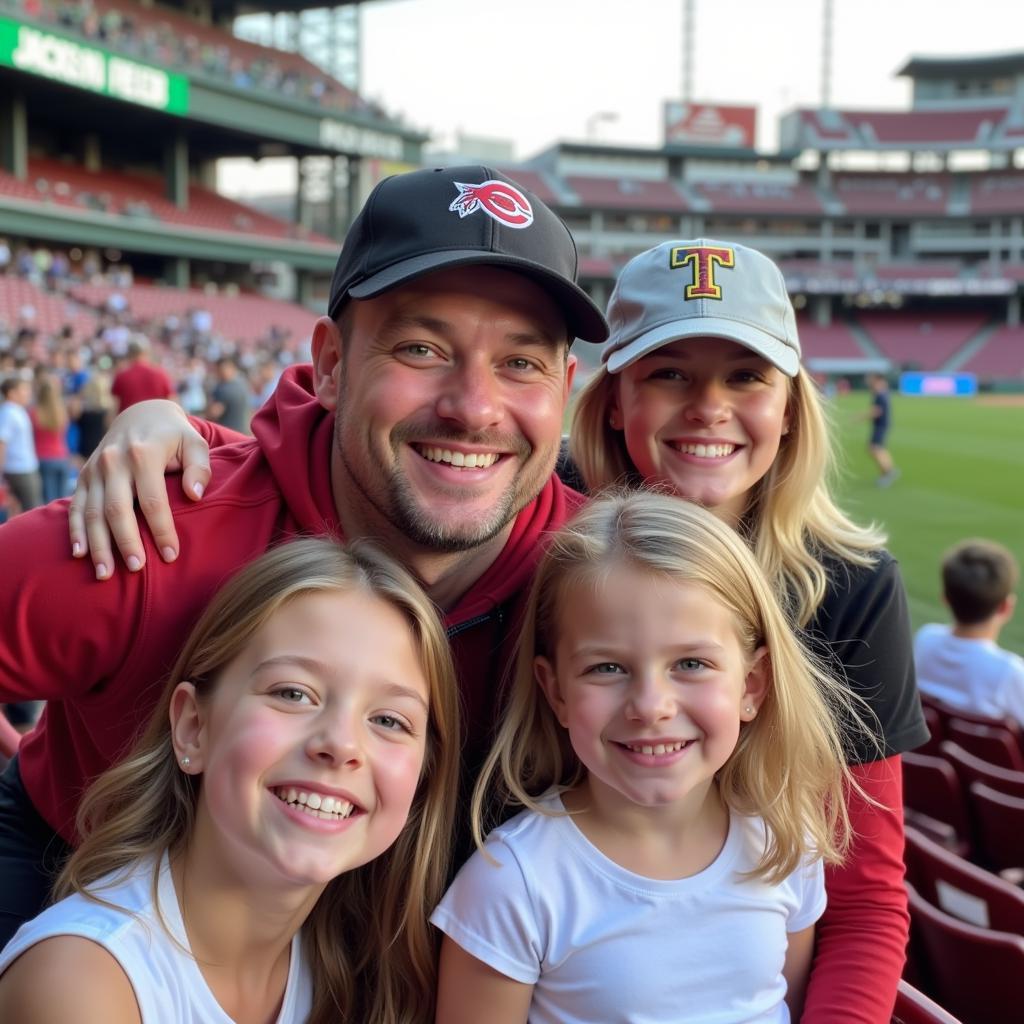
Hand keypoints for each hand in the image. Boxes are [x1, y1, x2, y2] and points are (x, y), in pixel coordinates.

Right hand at [69, 400, 211, 578]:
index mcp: (143, 454)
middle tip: (136, 569)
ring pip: (92, 512)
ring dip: (98, 545)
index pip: (153, 501)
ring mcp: (95, 469)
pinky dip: (75, 531)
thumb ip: (199, 468)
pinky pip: (76, 506)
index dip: (162, 531)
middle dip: (126, 542)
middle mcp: (114, 461)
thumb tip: (194, 496)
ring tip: (105, 573)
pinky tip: (79, 554)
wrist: (142, 413)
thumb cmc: (175, 436)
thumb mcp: (195, 443)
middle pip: (117, 510)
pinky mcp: (84, 476)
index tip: (171, 555)